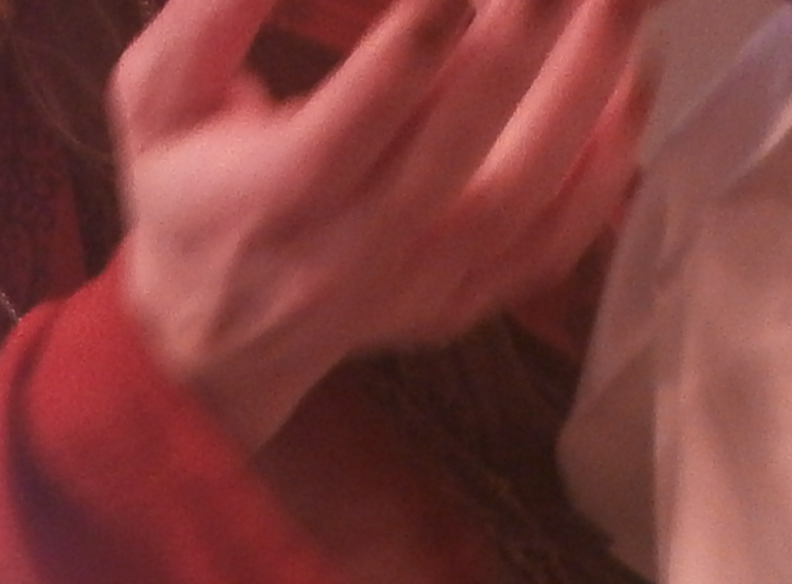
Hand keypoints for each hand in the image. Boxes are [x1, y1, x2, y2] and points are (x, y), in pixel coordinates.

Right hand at [113, 0, 649, 449]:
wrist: (213, 342)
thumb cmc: (188, 192)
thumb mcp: (159, 94)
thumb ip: (214, 13)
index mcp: (280, 191)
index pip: (370, 101)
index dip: (426, 22)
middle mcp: (358, 249)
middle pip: (462, 136)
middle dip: (526, 36)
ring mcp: (422, 284)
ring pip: (524, 191)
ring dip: (586, 91)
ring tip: (626, 2)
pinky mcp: (465, 302)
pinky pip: (552, 244)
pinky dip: (605, 172)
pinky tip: (632, 89)